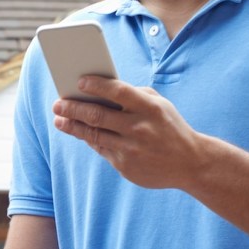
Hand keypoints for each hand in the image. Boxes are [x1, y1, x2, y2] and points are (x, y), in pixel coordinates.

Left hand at [52, 76, 211, 189]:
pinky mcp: (125, 166)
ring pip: (93, 135)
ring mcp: (131, 149)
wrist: (190, 163)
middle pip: (98, 115)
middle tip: (57, 103)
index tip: (78, 81)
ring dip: (73, 126)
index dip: (96, 85)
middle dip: (73, 108)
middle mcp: (139, 128)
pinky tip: (78, 132)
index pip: (117, 91)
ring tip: (59, 119)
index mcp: (150, 108)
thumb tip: (100, 90)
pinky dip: (88, 139)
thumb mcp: (160, 106)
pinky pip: (101, 149)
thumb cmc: (170, 127)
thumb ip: (135, 96)